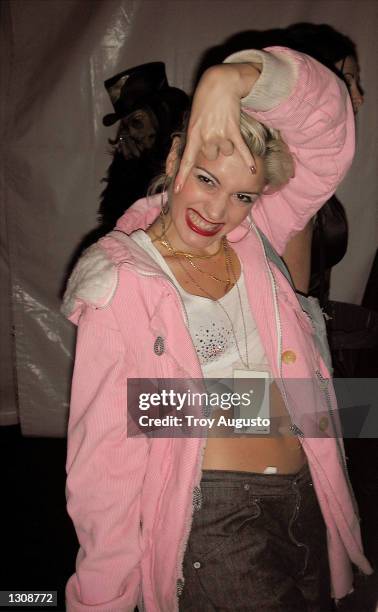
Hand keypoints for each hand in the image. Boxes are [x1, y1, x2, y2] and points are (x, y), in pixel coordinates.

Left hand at [174, 62, 260, 191]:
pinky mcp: (233, 130)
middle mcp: (206, 137)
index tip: (177, 190)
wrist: (219, 83)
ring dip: (228, 143)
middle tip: (214, 131)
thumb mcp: (195, 119)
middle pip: (211, 157)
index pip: (186, 160)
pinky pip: (241, 149)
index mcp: (193, 135)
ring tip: (224, 126)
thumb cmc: (206, 101)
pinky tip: (252, 170)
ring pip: (226, 152)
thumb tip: (206, 152)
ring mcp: (220, 134)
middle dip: (214, 148)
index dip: (181, 176)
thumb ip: (198, 137)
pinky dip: (247, 159)